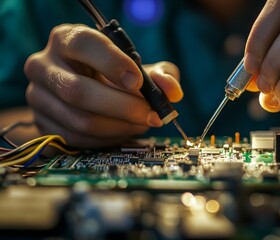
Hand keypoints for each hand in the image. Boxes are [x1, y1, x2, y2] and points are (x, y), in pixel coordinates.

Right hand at [24, 24, 182, 147]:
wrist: (86, 92)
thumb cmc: (114, 74)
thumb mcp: (140, 68)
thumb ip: (160, 74)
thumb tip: (173, 92)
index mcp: (66, 39)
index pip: (84, 45)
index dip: (112, 63)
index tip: (138, 82)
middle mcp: (44, 65)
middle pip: (79, 91)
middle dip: (122, 107)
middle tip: (152, 115)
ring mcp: (37, 97)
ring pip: (80, 121)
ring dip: (119, 127)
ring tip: (141, 123)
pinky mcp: (41, 124)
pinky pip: (77, 140)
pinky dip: (107, 140)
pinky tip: (124, 132)